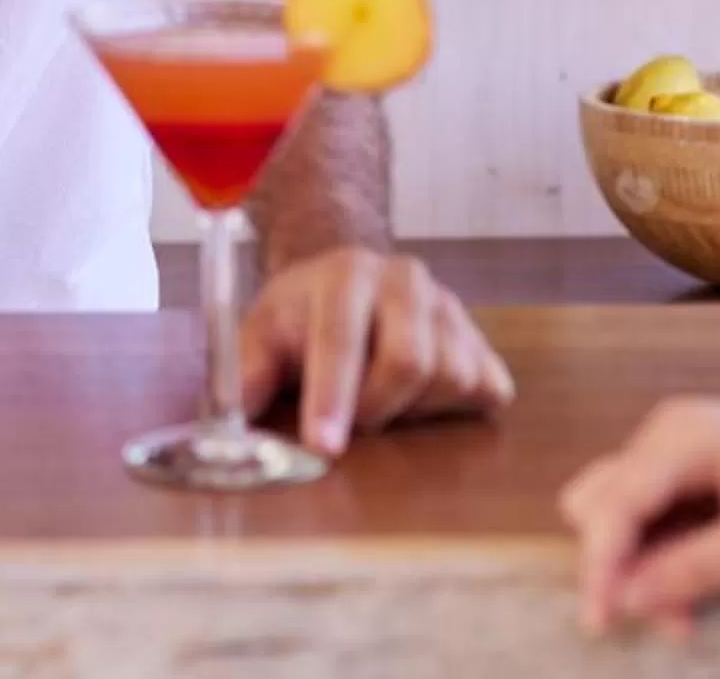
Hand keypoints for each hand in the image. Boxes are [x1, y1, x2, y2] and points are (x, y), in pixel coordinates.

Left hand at [238, 247, 513, 454]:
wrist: (350, 282)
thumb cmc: (301, 317)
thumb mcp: (261, 333)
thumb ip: (245, 374)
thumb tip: (232, 423)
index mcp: (346, 274)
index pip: (342, 337)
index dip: (332, 396)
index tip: (323, 446)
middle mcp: (406, 279)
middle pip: (410, 362)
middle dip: (375, 409)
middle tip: (351, 422)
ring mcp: (450, 307)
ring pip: (451, 378)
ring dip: (411, 410)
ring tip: (379, 399)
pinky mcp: (481, 338)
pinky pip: (487, 389)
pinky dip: (452, 409)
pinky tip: (418, 399)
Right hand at [559, 398, 719, 638]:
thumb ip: (698, 567)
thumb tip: (629, 599)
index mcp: (684, 435)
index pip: (614, 503)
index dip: (599, 564)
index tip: (597, 622)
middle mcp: (667, 434)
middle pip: (602, 505)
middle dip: (620, 567)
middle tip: (666, 621)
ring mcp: (676, 450)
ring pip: (622, 516)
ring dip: (639, 568)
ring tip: (682, 617)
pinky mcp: (689, 473)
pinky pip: (652, 520)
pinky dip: (661, 560)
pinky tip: (689, 596)